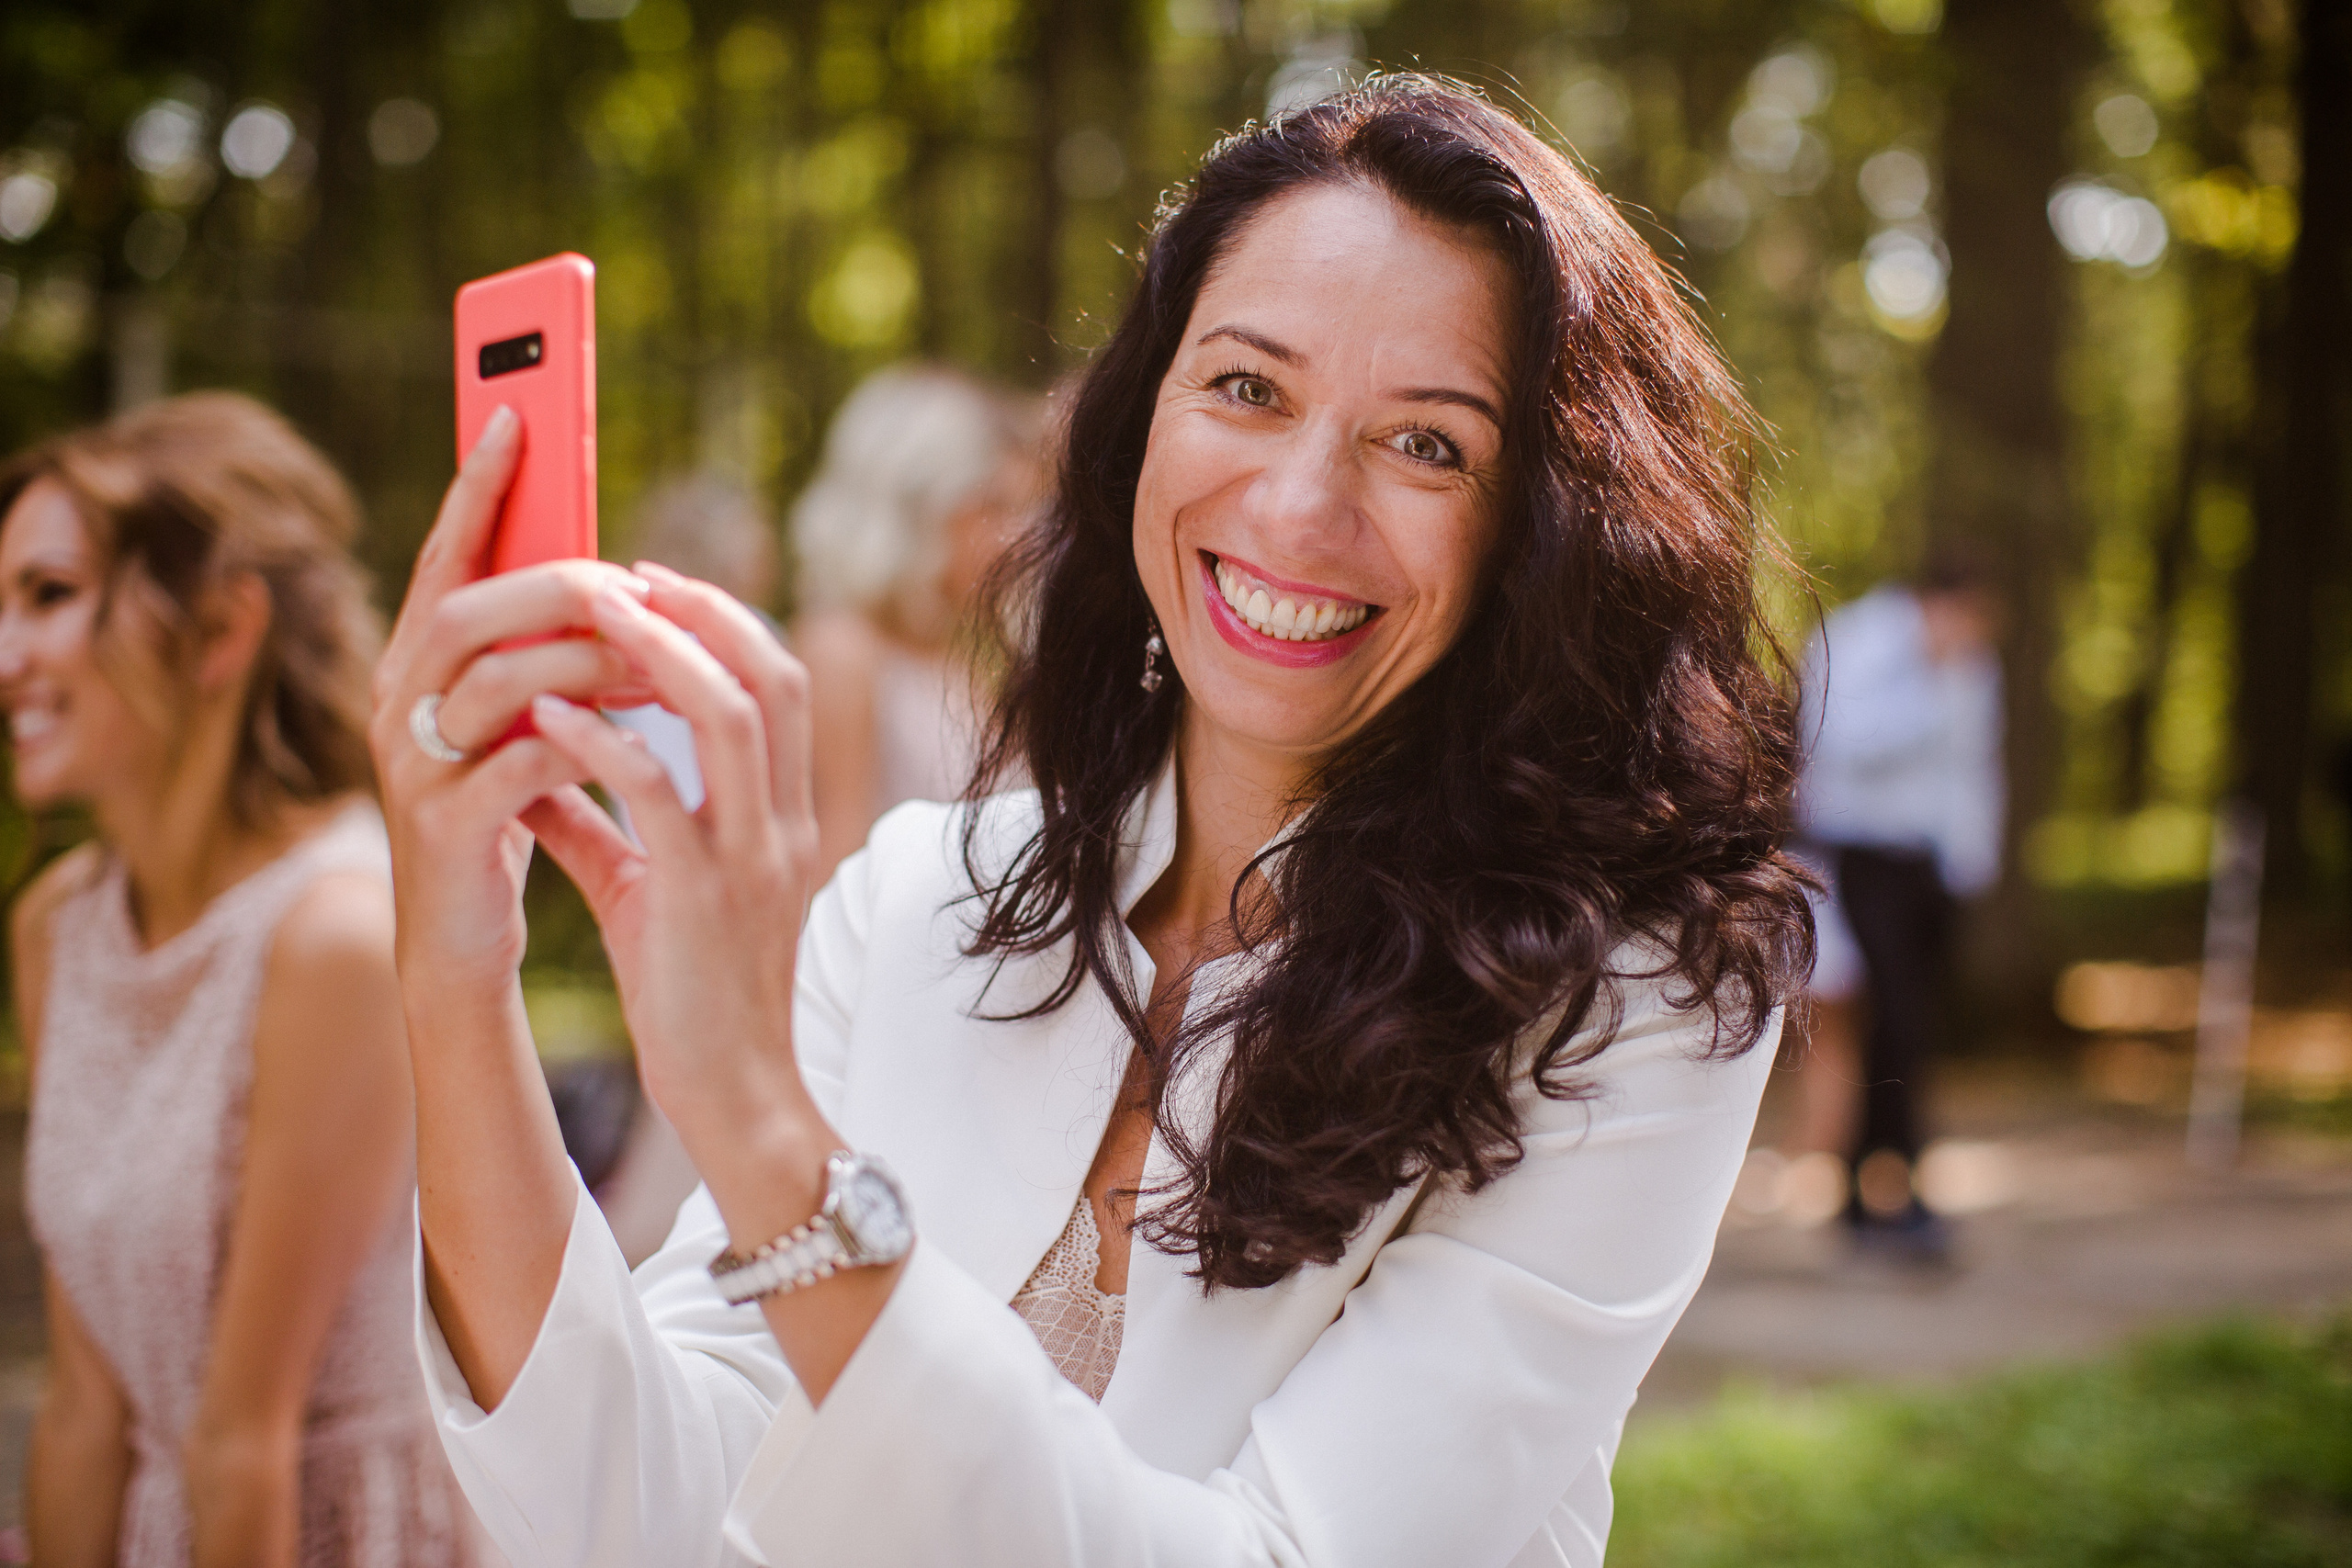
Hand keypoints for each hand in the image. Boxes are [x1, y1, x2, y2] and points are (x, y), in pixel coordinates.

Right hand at [369, 406, 654, 1006]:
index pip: (445, 556)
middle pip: (471, 606)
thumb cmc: (501, 816)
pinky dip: (584, 743)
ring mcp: (413, 765)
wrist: (461, 941)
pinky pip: (520, 762)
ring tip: (655, 667)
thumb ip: (541, 658)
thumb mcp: (519, 721)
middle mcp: (398, 702)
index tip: (515, 413)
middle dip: (560, 585)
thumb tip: (614, 584)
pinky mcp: (444, 828)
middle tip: (634, 588)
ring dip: (587, 663)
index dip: (478, 487)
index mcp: (418, 666)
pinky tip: (635, 743)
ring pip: (498, 679)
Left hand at [521, 565, 829, 1186]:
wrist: (732, 1093)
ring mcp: (752, 857)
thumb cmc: (691, 997)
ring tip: (592, 613)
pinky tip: (547, 714)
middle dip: (702, 613)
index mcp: (782, 817)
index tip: (653, 587)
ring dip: (661, 653)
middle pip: (770, 679)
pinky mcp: (705, 896)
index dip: (722, 624)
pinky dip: (604, 743)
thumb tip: (538, 765)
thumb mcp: (647, 893)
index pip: (777, 687)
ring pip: (731, 718)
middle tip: (627, 574)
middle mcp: (782, 823)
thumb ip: (601, 825)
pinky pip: (658, 795)